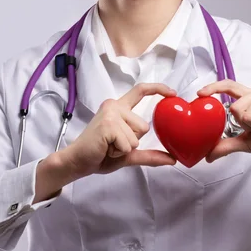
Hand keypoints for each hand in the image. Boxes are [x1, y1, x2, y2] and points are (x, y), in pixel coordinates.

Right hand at [59, 83, 177, 178]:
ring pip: (137, 136)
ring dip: (125, 148)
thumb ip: (150, 155)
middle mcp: (114, 106)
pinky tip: (106, 149)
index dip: (158, 89)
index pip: (140, 91)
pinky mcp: (108, 125)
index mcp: (119, 108)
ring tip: (108, 147)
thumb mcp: (129, 154)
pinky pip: (128, 144)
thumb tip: (173, 159)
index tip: (173, 93)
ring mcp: (110, 114)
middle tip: (113, 145)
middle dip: (133, 142)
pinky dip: (119, 152)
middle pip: (144, 126)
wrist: (78, 162)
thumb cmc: (100, 155)